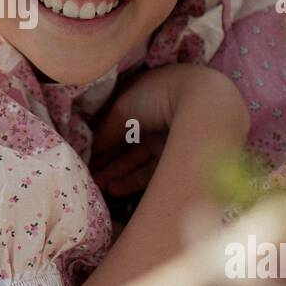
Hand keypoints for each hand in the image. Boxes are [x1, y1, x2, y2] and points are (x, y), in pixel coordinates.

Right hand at [89, 64, 249, 195]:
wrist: (203, 106)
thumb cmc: (158, 96)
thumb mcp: (123, 109)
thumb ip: (105, 130)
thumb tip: (90, 148)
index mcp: (142, 98)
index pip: (115, 121)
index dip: (98, 138)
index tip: (82, 154)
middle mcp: (154, 119)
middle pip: (124, 142)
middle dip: (104, 160)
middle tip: (85, 176)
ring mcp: (166, 139)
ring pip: (135, 159)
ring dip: (115, 172)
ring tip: (96, 186)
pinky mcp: (176, 159)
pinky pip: (150, 171)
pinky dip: (132, 179)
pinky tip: (114, 189)